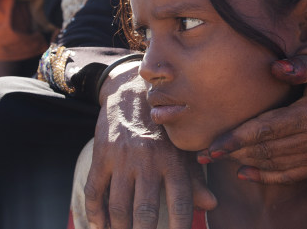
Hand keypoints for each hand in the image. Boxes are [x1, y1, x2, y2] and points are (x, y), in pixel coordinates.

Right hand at [85, 62, 216, 228]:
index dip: (179, 226)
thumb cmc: (163, 126)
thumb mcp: (182, 147)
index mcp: (173, 159)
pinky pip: (95, 191)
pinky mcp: (101, 155)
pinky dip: (95, 214)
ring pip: (118, 206)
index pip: (180, 202)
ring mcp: (122, 158)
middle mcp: (148, 160)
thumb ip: (195, 178)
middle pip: (145, 211)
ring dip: (119, 228)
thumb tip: (211, 205)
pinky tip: (99, 226)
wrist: (131, 91)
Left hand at [197, 49, 306, 183]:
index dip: (238, 137)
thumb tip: (275, 66)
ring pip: (275, 163)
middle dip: (233, 153)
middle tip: (203, 153)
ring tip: (217, 158)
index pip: (268, 129)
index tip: (214, 143)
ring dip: (245, 162)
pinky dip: (267, 176)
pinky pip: (291, 174)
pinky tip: (244, 173)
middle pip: (267, 149)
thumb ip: (302, 64)